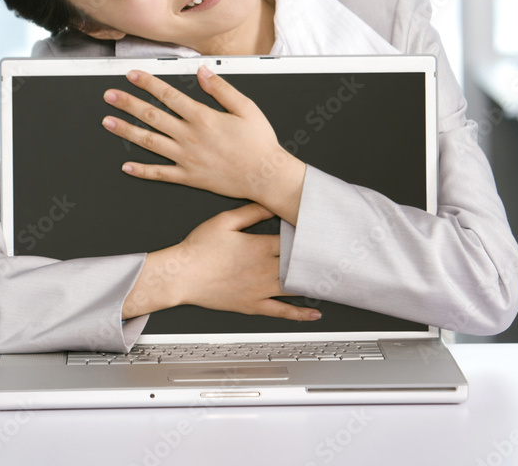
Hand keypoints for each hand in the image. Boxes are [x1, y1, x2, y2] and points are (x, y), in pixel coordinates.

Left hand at [102, 66, 305, 222]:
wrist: (265, 176)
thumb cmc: (259, 143)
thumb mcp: (246, 108)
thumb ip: (222, 89)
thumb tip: (203, 72)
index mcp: (203, 118)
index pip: (168, 95)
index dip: (148, 83)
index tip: (132, 75)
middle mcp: (190, 137)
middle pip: (152, 116)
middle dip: (128, 104)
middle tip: (110, 96)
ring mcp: (187, 158)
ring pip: (150, 142)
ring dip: (127, 132)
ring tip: (108, 123)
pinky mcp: (189, 177)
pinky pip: (160, 174)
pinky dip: (142, 170)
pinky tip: (126, 166)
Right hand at [122, 204, 320, 321]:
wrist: (182, 276)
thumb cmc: (199, 248)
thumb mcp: (224, 221)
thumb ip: (251, 212)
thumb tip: (271, 203)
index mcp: (259, 246)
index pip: (292, 240)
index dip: (308, 235)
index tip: (322, 231)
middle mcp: (264, 269)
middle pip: (298, 263)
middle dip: (316, 258)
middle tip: (335, 255)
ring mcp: (261, 290)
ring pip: (295, 286)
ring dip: (313, 282)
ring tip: (331, 279)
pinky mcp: (254, 305)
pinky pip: (282, 312)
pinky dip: (300, 314)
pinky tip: (315, 313)